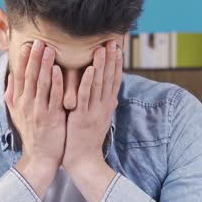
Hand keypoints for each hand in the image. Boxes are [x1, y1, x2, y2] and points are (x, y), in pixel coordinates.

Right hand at [5, 40, 64, 196]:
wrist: (41, 158)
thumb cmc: (33, 133)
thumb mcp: (17, 113)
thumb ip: (13, 93)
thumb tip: (11, 75)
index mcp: (19, 101)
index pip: (20, 75)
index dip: (23, 59)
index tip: (26, 43)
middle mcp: (26, 104)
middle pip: (29, 76)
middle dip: (33, 57)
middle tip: (38, 40)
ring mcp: (38, 111)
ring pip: (40, 84)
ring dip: (44, 65)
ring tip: (48, 48)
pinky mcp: (50, 118)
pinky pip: (52, 97)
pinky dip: (54, 83)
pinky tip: (57, 70)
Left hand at [63, 40, 122, 201]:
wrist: (84, 161)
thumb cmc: (87, 140)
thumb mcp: (98, 119)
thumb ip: (102, 105)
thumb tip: (109, 94)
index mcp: (106, 106)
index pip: (114, 80)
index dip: (117, 63)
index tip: (118, 47)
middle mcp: (103, 107)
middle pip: (109, 79)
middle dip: (112, 59)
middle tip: (113, 40)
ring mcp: (94, 112)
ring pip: (99, 84)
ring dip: (101, 65)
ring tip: (102, 48)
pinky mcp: (83, 117)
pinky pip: (86, 97)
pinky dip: (88, 82)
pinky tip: (91, 69)